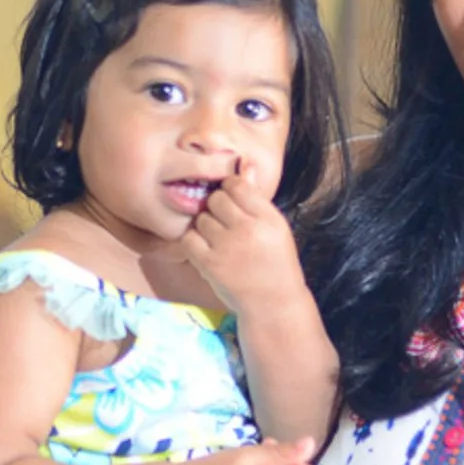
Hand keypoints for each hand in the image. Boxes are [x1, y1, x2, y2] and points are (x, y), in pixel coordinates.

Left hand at [180, 165, 308, 317]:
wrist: (273, 303)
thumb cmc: (275, 261)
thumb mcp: (275, 227)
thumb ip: (255, 196)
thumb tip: (243, 161)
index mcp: (268, 218)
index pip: (237, 185)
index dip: (230, 190)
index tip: (233, 202)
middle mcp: (248, 229)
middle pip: (216, 199)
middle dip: (217, 207)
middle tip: (225, 223)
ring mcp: (227, 247)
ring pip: (201, 218)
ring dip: (205, 225)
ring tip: (218, 239)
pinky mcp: (209, 264)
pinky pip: (188, 238)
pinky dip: (193, 241)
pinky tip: (205, 249)